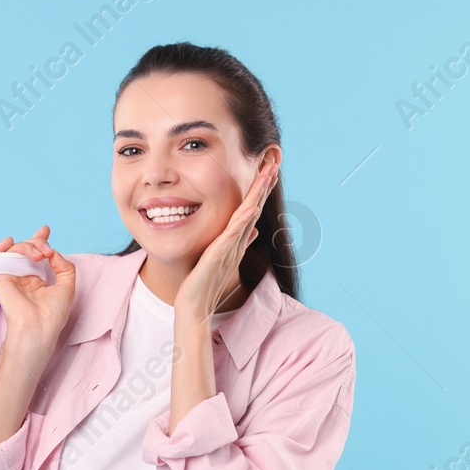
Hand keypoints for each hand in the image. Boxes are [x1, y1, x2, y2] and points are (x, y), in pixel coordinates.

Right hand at [0, 225, 75, 343]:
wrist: (37, 327)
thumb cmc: (53, 314)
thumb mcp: (67, 287)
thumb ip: (64, 266)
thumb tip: (53, 252)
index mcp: (37, 279)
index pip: (36, 254)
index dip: (40, 240)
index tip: (46, 229)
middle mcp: (23, 276)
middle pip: (27, 248)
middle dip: (38, 243)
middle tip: (47, 252)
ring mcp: (11, 276)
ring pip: (15, 249)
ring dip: (28, 246)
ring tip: (39, 255)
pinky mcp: (0, 277)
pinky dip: (1, 246)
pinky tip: (10, 241)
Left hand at [174, 158, 278, 320]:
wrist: (195, 307)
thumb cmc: (204, 283)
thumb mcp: (220, 258)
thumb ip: (237, 242)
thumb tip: (252, 229)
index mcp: (236, 240)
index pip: (250, 208)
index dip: (260, 189)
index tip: (268, 168)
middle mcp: (237, 242)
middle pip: (253, 207)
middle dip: (264, 185)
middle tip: (274, 162)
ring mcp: (230, 249)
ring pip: (247, 217)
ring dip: (258, 196)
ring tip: (268, 175)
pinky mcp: (219, 256)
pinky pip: (232, 236)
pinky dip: (242, 222)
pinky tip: (250, 208)